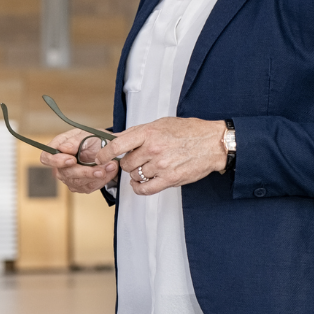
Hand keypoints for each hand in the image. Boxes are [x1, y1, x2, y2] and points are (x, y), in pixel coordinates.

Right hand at [40, 128, 121, 193]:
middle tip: (101, 168)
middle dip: (85, 172)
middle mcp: (60, 165)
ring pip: (78, 183)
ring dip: (96, 176)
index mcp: (58, 148)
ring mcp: (69, 177)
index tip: (72, 160)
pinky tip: (109, 171)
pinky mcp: (80, 186)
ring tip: (111, 166)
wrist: (108, 149)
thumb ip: (74, 141)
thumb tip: (63, 148)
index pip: (46, 157)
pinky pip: (88, 187)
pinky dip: (101, 180)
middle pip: (64, 173)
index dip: (56, 161)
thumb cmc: (94, 139)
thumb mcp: (86, 134)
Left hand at [106, 118, 227, 195]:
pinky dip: (139, 188)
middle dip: (128, 163)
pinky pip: (145, 189)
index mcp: (148, 133)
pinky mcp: (170, 179)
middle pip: (126, 163)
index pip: (117, 145)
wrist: (213, 143)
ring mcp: (161, 165)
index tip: (100, 157)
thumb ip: (137, 132)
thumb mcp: (161, 124)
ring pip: (135, 176)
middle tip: (137, 160)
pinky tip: (141, 183)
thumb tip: (115, 137)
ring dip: (137, 174)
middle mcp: (153, 149)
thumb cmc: (188, 132)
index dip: (104, 153)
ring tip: (148, 167)